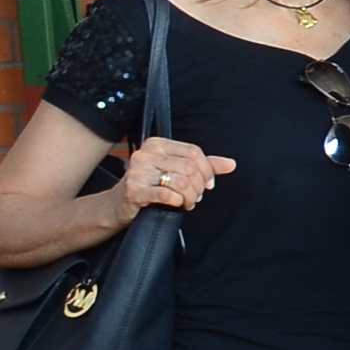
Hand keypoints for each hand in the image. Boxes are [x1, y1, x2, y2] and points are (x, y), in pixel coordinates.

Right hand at [121, 138, 235, 217]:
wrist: (117, 205)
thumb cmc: (150, 186)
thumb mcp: (175, 171)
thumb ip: (203, 166)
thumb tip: (231, 164)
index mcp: (157, 144)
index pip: (194, 152)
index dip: (207, 170)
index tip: (209, 184)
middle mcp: (146, 154)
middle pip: (190, 168)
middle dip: (199, 186)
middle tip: (196, 196)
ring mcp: (138, 171)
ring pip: (181, 181)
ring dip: (191, 196)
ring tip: (188, 202)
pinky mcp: (134, 189)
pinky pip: (168, 195)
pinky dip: (179, 202)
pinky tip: (177, 205)